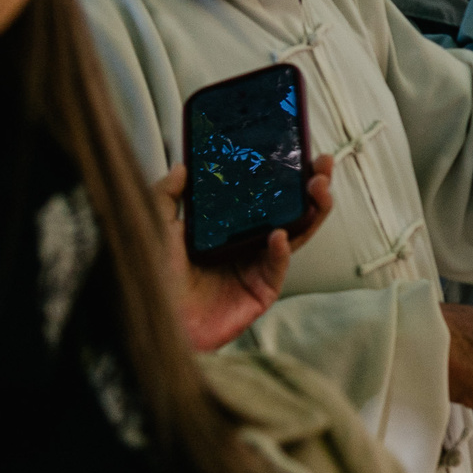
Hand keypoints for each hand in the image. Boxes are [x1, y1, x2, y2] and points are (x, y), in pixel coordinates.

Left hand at [155, 155, 335, 352]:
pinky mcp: (262, 291)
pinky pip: (278, 266)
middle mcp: (247, 243)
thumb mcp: (155, 227)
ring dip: (311, 210)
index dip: (283, 174)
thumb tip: (183, 165)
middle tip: (322, 164)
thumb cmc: (151, 278)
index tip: (297, 151)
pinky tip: (280, 235)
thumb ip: (166, 195)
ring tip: (318, 188)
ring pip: (296, 234)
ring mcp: (257, 266)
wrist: (153, 321)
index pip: (263, 195)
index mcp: (226, 226)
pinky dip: (281, 250)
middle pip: (290, 210)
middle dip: (311, 187)